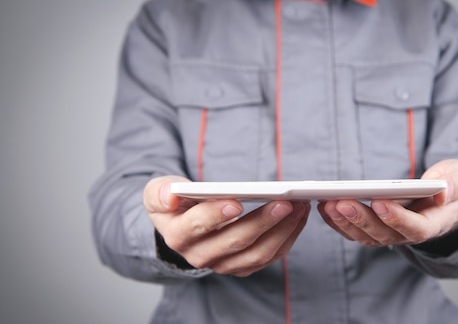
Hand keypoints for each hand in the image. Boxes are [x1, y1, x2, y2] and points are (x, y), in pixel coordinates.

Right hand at [143, 176, 309, 276]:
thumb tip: (170, 195)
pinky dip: (288, 237)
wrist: (182, 226)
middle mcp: (200, 256)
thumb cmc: (175, 204)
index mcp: (177, 236)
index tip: (236, 201)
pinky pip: (270, 256)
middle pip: (235, 242)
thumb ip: (160, 192)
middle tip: (285, 202)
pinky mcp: (242, 266)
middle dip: (263, 221)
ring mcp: (223, 264)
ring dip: (282, 230)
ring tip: (299, 206)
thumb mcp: (158, 193)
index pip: (197, 227)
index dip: (215, 215)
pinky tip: (299, 216)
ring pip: (257, 253)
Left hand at [318, 159, 457, 246]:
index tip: (380, 203)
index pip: (417, 228)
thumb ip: (456, 184)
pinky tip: (324, 206)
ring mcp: (392, 233)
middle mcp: (410, 234)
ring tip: (329, 203)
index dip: (398, 218)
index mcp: (436, 223)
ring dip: (346, 222)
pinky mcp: (377, 228)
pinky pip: (356, 230)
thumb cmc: (455, 186)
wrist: (448, 198)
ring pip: (366, 236)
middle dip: (362, 219)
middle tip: (342, 203)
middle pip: (384, 234)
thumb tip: (441, 191)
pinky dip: (338, 221)